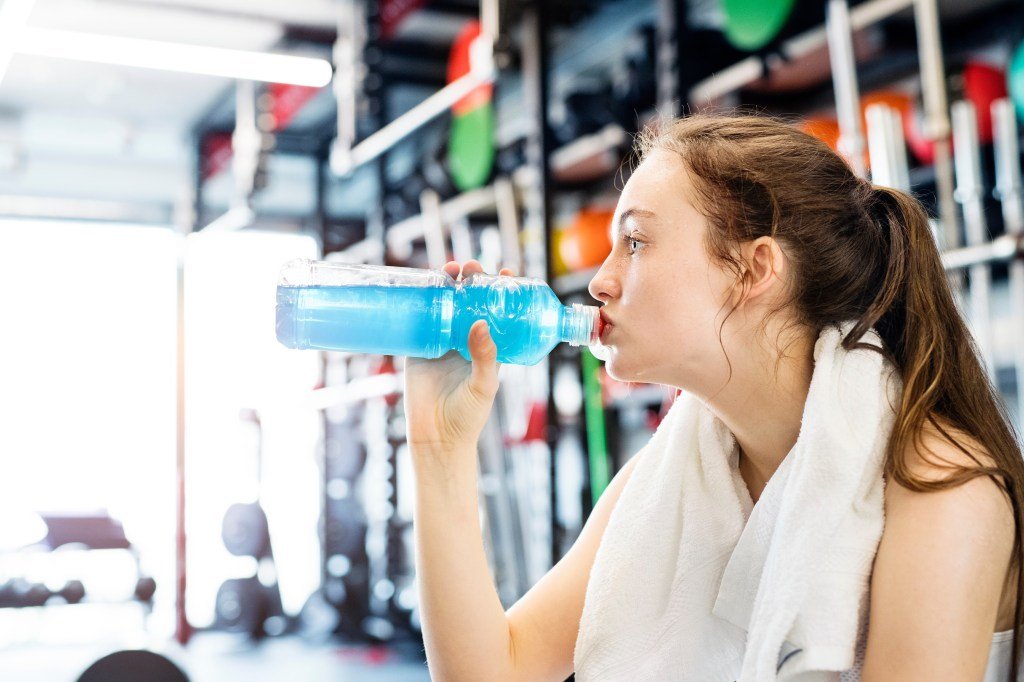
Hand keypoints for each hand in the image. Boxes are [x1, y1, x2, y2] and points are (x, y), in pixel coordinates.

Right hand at [404, 260, 514, 452]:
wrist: (435, 437)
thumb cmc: (467, 416)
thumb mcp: (484, 386)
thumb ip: (485, 357)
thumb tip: (481, 323)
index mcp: (489, 347)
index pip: (499, 312)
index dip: (502, 291)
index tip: (506, 272)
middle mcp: (465, 340)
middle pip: (471, 301)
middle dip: (472, 280)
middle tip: (472, 268)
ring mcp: (441, 340)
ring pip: (445, 304)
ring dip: (448, 283)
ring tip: (451, 267)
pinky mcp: (418, 346)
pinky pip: (420, 318)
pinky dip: (422, 299)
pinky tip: (424, 282)